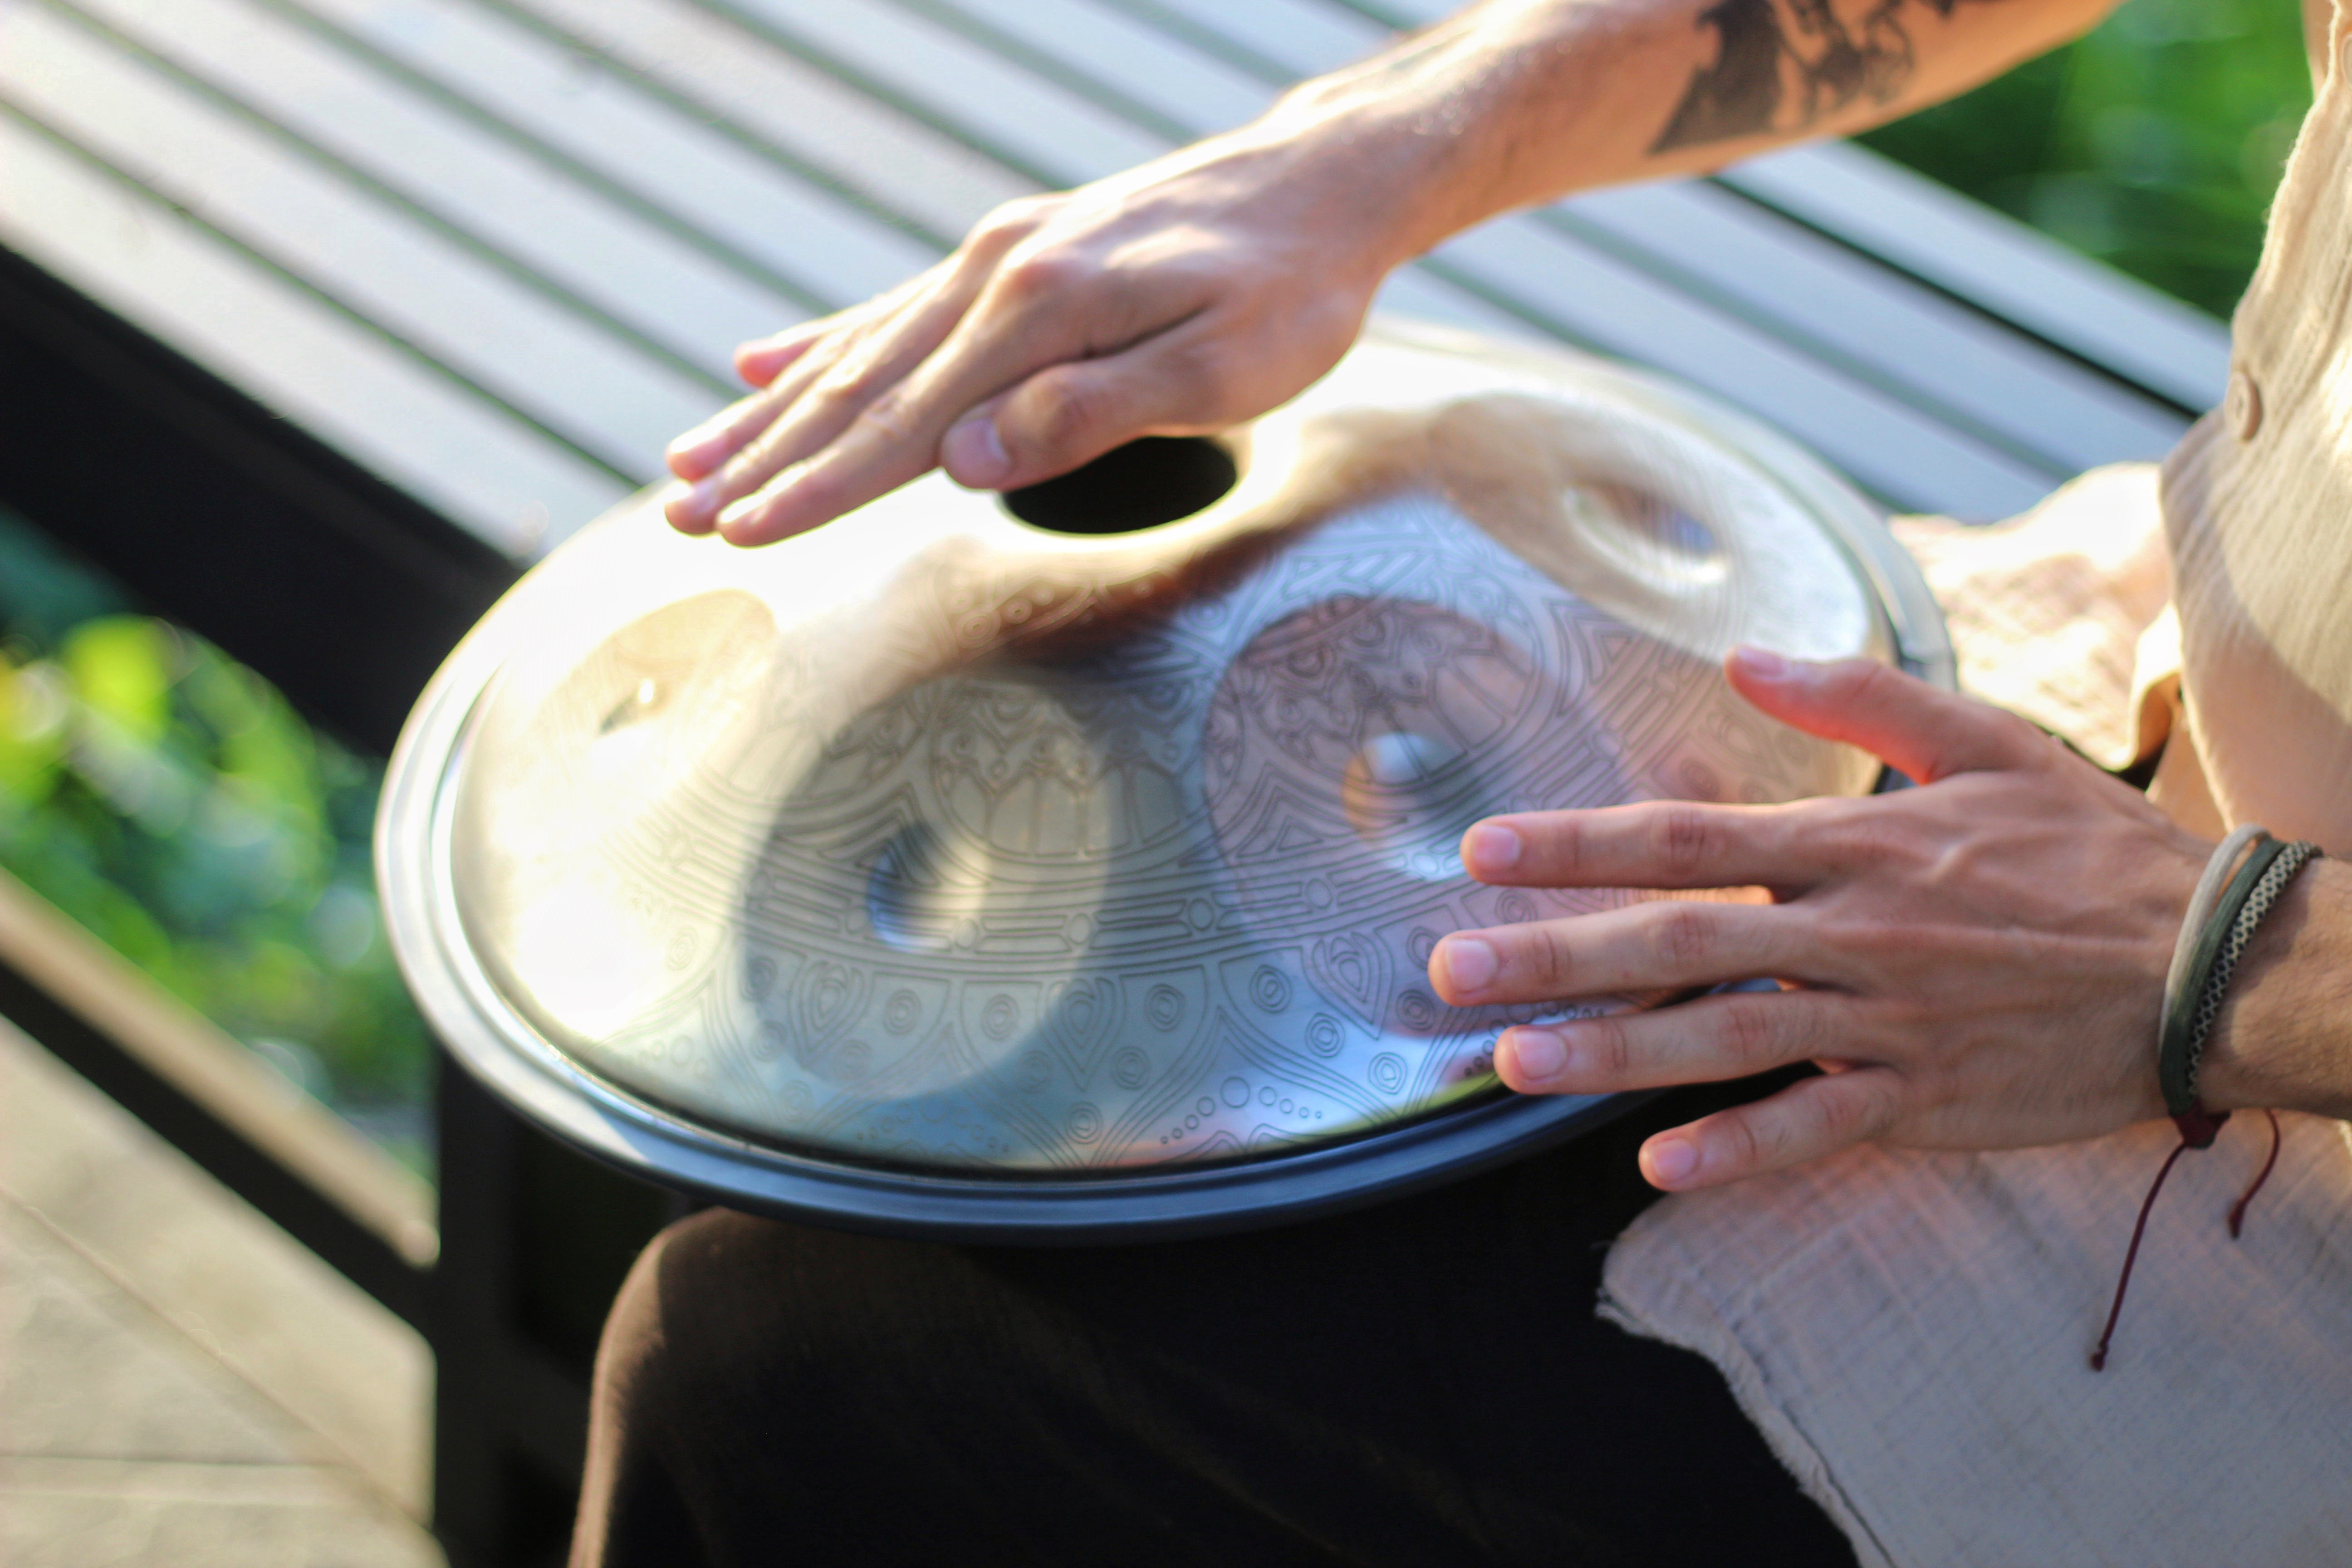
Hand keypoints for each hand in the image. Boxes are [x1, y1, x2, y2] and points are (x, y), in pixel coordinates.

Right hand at [657, 123, 1408, 546]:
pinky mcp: (1009, 254)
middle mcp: (995, 275)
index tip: (741, 535)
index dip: (819, 489)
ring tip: (688, 461)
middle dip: (763, 463)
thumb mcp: (1221, 368)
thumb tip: (965, 462)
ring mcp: (994, 258)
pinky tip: (759, 366)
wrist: (1321, 183)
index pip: (906, 426)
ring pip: (858, 350)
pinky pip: (892, 310)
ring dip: (770, 415)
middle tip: (678, 518)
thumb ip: (1092, 414)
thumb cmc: (1291, 292)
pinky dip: (820, 345)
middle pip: (858, 389)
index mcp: (1041, 311)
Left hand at [1427, 648, 2208, 1191]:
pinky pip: (1817, 1127)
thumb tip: (1742, 658)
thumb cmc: (2088, 850)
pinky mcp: (1925, 1100)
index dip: (1578, 845)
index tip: (1482, 850)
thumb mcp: (1986, 743)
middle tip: (1449, 970)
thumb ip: (1860, 696)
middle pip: (1677, 942)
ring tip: (1513, 1062)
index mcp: (1855, 843)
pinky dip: (1740, 1148)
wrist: (2211, 963)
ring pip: (1725, 1038)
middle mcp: (1853, 932)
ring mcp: (1886, 1022)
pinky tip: (1658, 1167)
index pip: (1686, 838)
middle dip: (1555, 955)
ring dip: (1613, 1056)